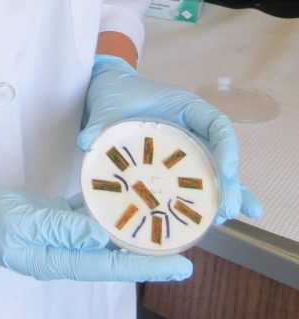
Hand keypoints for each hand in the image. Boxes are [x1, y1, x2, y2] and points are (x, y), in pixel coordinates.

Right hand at [0, 161, 192, 281]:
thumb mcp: (18, 220)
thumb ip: (59, 228)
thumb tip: (101, 236)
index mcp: (52, 261)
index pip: (109, 266)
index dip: (146, 264)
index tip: (182, 263)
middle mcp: (58, 253)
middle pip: (111, 255)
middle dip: (147, 248)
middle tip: (184, 237)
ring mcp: (52, 236)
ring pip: (100, 236)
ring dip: (128, 229)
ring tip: (161, 218)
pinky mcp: (46, 219)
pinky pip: (82, 217)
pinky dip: (104, 210)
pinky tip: (121, 198)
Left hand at [78, 54, 263, 223]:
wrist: (107, 96)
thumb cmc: (115, 95)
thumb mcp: (108, 105)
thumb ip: (100, 123)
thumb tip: (88, 142)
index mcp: (184, 106)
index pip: (217, 123)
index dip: (227, 148)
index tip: (227, 173)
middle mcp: (192, 127)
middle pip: (221, 154)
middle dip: (229, 182)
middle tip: (227, 210)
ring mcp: (187, 147)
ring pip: (216, 172)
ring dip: (226, 195)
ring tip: (228, 219)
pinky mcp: (177, 165)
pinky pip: (197, 183)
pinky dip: (208, 201)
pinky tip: (219, 223)